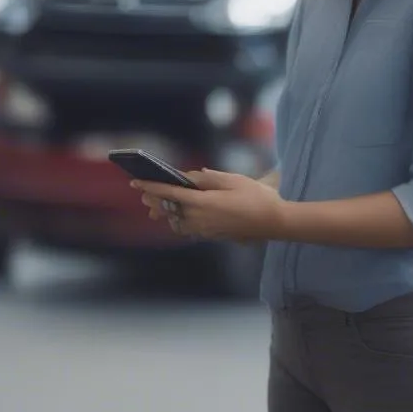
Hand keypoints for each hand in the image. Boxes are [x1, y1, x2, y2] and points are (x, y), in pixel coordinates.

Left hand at [131, 168, 285, 241]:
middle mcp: (201, 218)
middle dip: (154, 201)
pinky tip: (179, 216)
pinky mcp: (213, 235)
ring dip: (166, 213)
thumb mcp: (233, 180)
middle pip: (169, 210)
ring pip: (177, 222)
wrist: (275, 222)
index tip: (136, 183)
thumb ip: (208, 178)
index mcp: (203, 203)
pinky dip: (179, 221)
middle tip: (143, 195)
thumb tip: (190, 176)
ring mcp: (206, 229)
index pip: (170, 194)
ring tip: (156, 206)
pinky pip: (189, 228)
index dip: (151, 187)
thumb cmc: (257, 197)